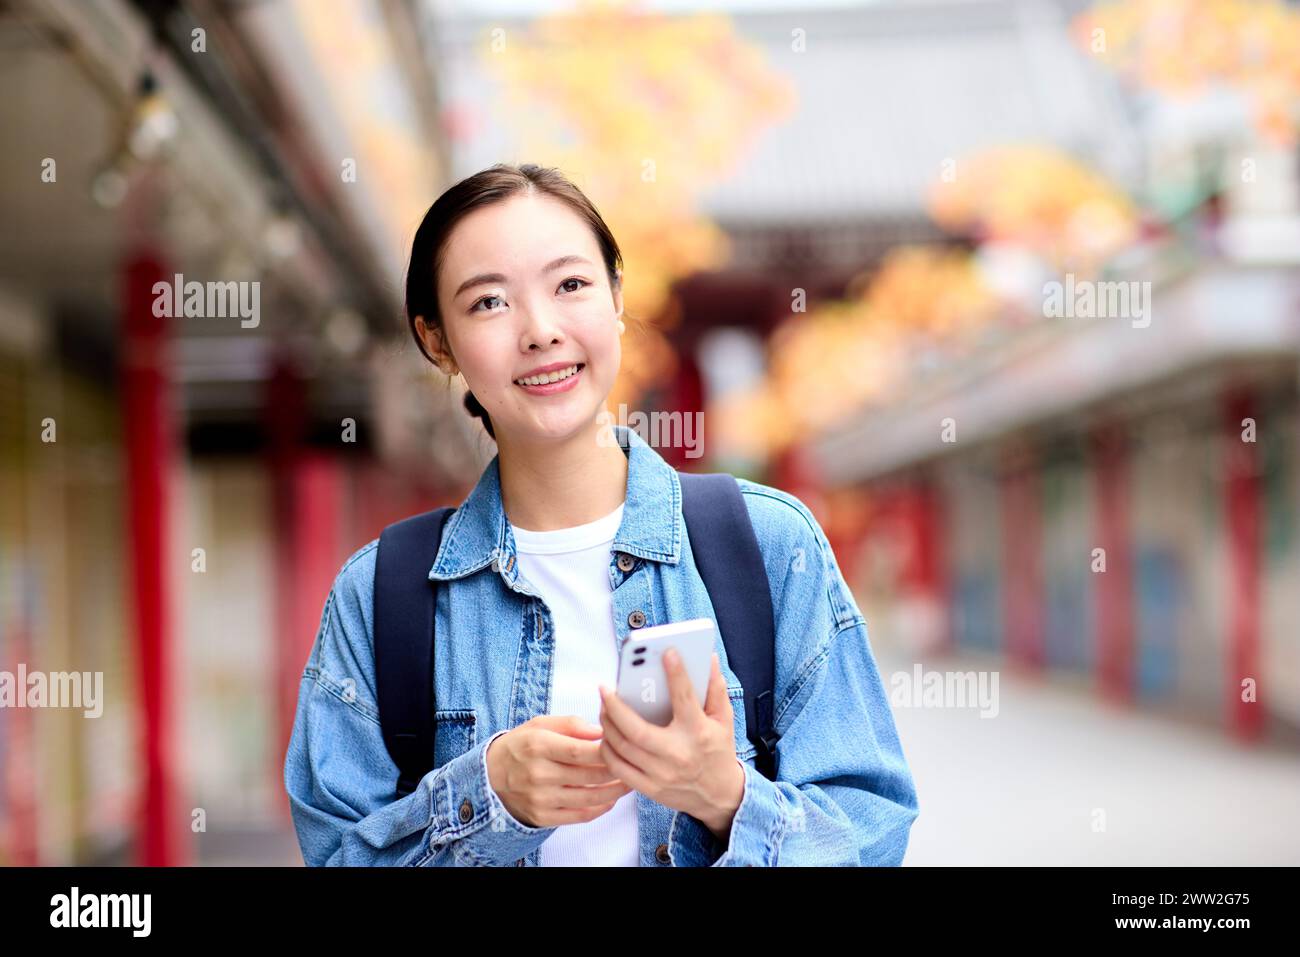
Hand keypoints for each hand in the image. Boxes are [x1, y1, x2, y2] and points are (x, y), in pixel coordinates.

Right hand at [485, 715, 633, 827]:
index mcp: (538, 746)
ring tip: (629, 781)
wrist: (491, 775)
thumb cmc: (521, 746)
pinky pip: (580, 816)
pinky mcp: (543, 816)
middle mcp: (539, 774)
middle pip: (588, 776)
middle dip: (616, 770)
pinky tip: (610, 799)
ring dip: (615, 791)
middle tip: (632, 763)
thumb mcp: (540, 724)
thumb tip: (600, 730)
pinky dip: (600, 808)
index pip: (578, 751)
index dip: (605, 750)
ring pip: (589, 798)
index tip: (621, 745)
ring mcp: (541, 798)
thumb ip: (571, 724)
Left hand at [598, 651, 745, 839]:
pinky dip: (608, 750)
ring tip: (604, 707)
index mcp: (698, 732)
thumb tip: (709, 659)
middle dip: (615, 707)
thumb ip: (715, 688)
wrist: (719, 796)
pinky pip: (619, 768)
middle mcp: (678, 754)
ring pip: (623, 748)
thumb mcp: (724, 719)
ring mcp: (661, 774)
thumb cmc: (719, 752)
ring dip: (608, 725)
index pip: (685, 699)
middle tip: (605, 689)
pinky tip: (607, 734)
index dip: (676, 674)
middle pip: (637, 729)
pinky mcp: (650, 788)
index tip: (666, 653)